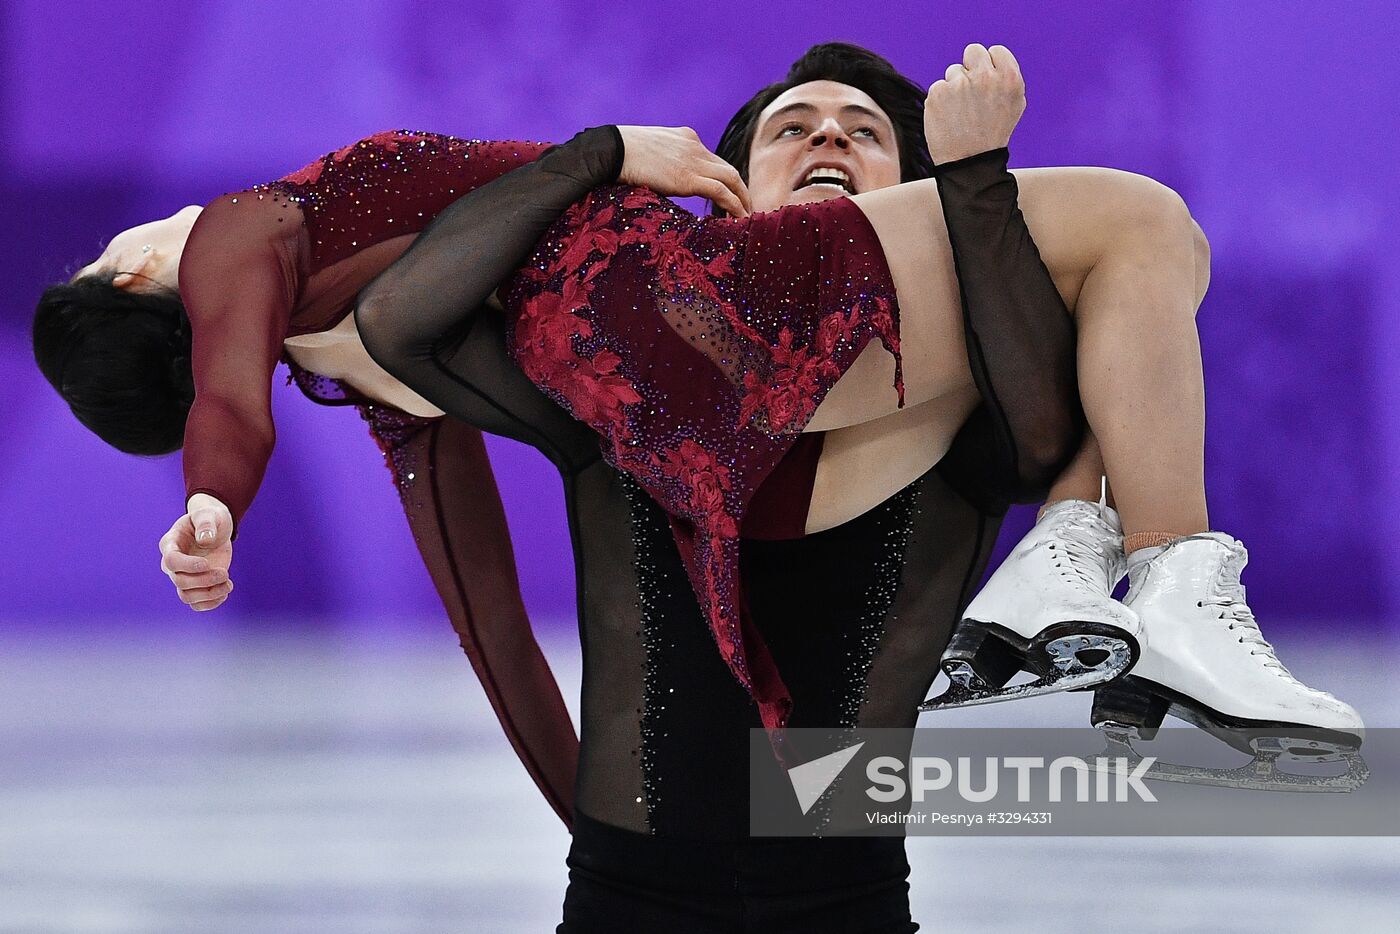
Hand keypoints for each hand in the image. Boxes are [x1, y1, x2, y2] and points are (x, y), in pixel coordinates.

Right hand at [158, 493, 234, 610]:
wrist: (215, 529)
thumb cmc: (209, 518)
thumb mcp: (209, 514)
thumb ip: (206, 524)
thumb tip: (205, 540)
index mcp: (170, 544)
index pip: (171, 561)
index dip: (188, 566)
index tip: (207, 563)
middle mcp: (172, 564)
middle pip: (180, 581)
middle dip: (204, 580)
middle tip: (224, 572)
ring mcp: (183, 576)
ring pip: (186, 596)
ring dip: (209, 594)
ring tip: (228, 584)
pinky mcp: (195, 586)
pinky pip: (196, 604)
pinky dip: (211, 603)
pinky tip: (225, 591)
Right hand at [616, 126, 752, 217]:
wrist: (610, 150)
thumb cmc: (618, 154)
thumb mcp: (647, 152)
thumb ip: (662, 163)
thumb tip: (660, 179)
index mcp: (686, 137)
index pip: (712, 159)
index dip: (723, 178)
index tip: (728, 194)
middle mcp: (695, 146)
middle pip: (728, 168)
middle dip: (741, 189)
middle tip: (746, 207)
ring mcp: (693, 161)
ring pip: (732, 179)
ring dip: (743, 199)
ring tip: (747, 216)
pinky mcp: (688, 178)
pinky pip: (721, 192)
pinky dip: (734, 205)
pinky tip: (738, 218)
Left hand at [924, 43, 1025, 164]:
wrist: (969, 162)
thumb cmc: (993, 134)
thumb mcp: (1014, 105)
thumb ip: (1006, 77)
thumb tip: (993, 56)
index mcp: (1009, 78)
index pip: (996, 51)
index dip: (991, 66)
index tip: (987, 81)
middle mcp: (985, 77)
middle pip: (973, 51)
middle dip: (971, 67)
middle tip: (970, 90)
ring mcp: (960, 83)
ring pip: (953, 71)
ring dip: (955, 87)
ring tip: (961, 112)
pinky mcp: (938, 92)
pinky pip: (938, 87)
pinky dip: (941, 101)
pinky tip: (948, 117)